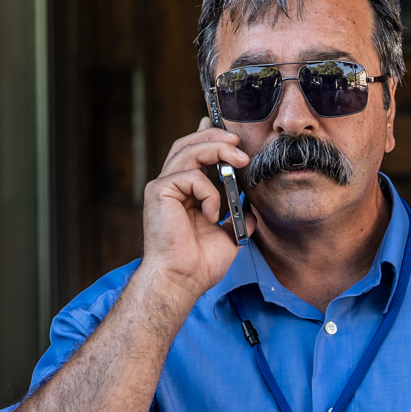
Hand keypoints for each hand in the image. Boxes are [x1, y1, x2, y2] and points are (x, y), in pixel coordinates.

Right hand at [137, 121, 248, 306]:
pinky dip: (209, 192)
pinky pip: (190, 175)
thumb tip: (252, 209)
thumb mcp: (228, 234)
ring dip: (218, 150)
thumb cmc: (199, 264)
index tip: (229, 132)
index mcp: (183, 193)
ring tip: (240, 161)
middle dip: (215, 137)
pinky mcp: (159, 192)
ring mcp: (162, 188)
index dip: (207, 137)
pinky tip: (212, 214)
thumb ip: (237, 216)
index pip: (192, 154)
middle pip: (188, 144)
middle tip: (238, 141)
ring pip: (188, 150)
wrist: (183, 279)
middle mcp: (170, 187)